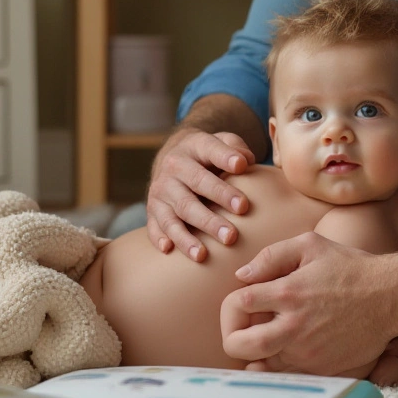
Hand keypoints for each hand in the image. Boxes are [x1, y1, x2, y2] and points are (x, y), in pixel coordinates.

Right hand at [146, 127, 255, 261]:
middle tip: (234, 231)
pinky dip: (159, 237)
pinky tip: (168, 250)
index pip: (211, 150)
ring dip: (188, 236)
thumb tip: (245, 161)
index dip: (225, 158)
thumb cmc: (209, 156)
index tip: (242, 167)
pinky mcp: (153, 210)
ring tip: (203, 255)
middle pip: (196, 186)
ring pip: (174, 213)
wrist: (174, 158)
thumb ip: (235, 147)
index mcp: (194, 146)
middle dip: (216, 205)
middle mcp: (174, 167)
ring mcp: (161, 190)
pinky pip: (154, 225)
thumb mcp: (221, 141)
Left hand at [220, 232, 397, 375]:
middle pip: (238, 345)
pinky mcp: (322, 368)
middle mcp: (294, 326)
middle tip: (245, 328)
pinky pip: (288, 373)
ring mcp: (308, 352)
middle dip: (233, 336)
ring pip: (261, 363)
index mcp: (288, 293)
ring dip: (259, 351)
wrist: (392, 296)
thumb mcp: (311, 245)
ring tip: (273, 333)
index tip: (245, 302)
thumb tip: (241, 276)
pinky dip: (282, 362)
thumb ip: (272, 256)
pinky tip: (293, 344)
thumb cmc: (351, 267)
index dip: (233, 305)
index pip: (237, 305)